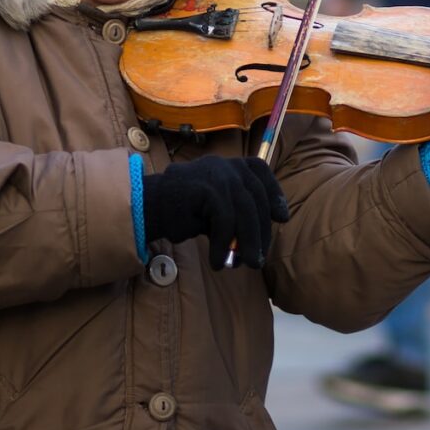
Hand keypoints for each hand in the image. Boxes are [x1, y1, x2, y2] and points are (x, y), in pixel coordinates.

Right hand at [142, 156, 289, 269]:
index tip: (281, 217)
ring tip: (245, 265)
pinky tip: (219, 261)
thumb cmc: (181, 212)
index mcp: (228, 165)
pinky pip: (226, 220)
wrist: (148, 207)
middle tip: (257, 259)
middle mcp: (225, 164)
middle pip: (255, 197)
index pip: (259, 170)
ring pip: (244, 210)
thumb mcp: (215, 211)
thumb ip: (236, 217)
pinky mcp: (207, 188)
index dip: (274, 193)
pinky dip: (225, 244)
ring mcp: (216, 174)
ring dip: (248, 242)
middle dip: (260, 231)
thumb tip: (256, 245)